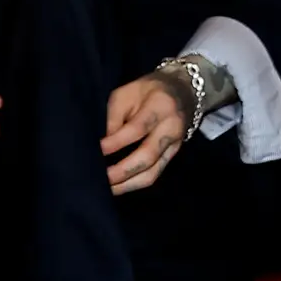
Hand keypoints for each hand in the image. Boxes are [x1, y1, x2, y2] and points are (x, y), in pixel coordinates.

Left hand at [101, 72, 194, 195]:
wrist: (183, 91)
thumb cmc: (148, 91)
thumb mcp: (127, 92)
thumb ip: (114, 116)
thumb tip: (103, 144)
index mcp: (161, 106)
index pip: (137, 129)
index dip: (115, 143)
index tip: (97, 151)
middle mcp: (172, 128)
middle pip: (148, 156)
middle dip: (122, 171)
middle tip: (100, 178)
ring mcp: (175, 145)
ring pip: (153, 172)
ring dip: (128, 184)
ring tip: (108, 189)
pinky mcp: (173, 156)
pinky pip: (155, 175)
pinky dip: (135, 183)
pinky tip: (119, 186)